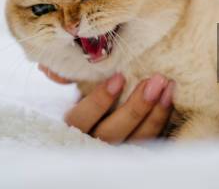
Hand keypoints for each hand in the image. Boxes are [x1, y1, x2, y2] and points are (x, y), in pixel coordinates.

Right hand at [39, 65, 173, 143]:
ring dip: (155, 113)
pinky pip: (153, 142)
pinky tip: (170, 99)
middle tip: (153, 81)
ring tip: (167, 87)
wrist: (103, 122)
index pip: (82, 119)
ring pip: (136, 140)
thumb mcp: (76, 91)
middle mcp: (94, 145)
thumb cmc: (90, 102)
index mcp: (73, 129)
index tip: (119, 77)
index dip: (100, 100)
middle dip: (136, 107)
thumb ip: (68, 78)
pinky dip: (163, 120)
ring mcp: (117, 153)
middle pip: (112, 133)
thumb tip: (48, 66)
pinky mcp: (137, 153)